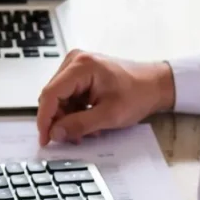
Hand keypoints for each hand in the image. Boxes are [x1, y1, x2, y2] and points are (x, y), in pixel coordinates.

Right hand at [36, 50, 174, 145]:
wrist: (155, 84)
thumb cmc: (139, 93)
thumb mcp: (109, 115)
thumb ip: (79, 125)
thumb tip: (55, 133)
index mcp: (81, 66)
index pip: (50, 93)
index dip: (45, 119)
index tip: (45, 138)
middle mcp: (75, 61)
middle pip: (53, 96)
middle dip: (59, 120)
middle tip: (69, 139)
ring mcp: (77, 66)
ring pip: (59, 98)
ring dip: (68, 117)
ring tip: (86, 131)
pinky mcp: (80, 73)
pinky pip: (68, 95)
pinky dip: (74, 111)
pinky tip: (88, 121)